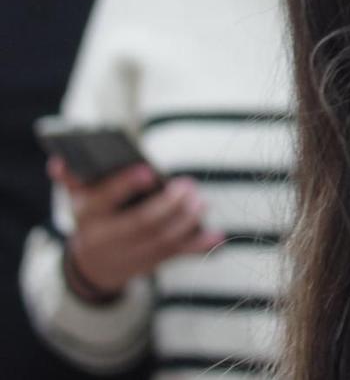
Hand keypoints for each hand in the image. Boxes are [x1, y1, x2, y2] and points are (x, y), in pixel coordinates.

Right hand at [51, 158, 223, 297]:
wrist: (92, 264)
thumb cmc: (93, 216)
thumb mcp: (80, 197)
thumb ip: (74, 178)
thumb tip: (58, 161)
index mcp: (88, 214)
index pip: (105, 199)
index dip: (125, 185)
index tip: (149, 172)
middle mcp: (107, 237)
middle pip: (140, 222)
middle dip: (167, 205)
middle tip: (188, 186)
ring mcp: (129, 253)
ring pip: (160, 241)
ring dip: (186, 222)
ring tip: (201, 203)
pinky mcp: (150, 263)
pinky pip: (175, 255)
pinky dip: (197, 246)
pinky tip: (216, 235)